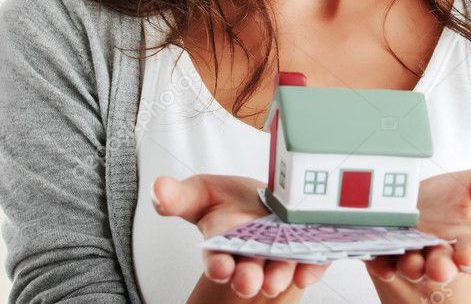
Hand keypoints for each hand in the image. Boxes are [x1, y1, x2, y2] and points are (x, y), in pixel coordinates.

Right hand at [152, 174, 331, 297]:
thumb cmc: (234, 205)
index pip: (217, 258)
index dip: (218, 264)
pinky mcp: (308, 251)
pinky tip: (307, 271)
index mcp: (224, 245)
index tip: (220, 268)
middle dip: (248, 277)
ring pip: (279, 269)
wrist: (269, 205)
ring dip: (278, 275)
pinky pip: (312, 262)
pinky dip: (311, 267)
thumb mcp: (202, 193)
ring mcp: (281, 254)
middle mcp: (251, 255)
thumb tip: (158, 188)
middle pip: (249, 269)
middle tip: (247, 282)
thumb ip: (179, 197)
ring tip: (275, 280)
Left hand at [364, 157, 470, 287]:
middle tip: (438, 268)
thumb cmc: (456, 201)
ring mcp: (414, 255)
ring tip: (410, 262)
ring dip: (411, 266)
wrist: (424, 205)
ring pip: (412, 266)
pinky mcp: (388, 253)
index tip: (466, 257)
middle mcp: (441, 255)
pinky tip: (381, 262)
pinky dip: (382, 262)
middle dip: (440, 268)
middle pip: (441, 267)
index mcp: (469, 244)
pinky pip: (383, 261)